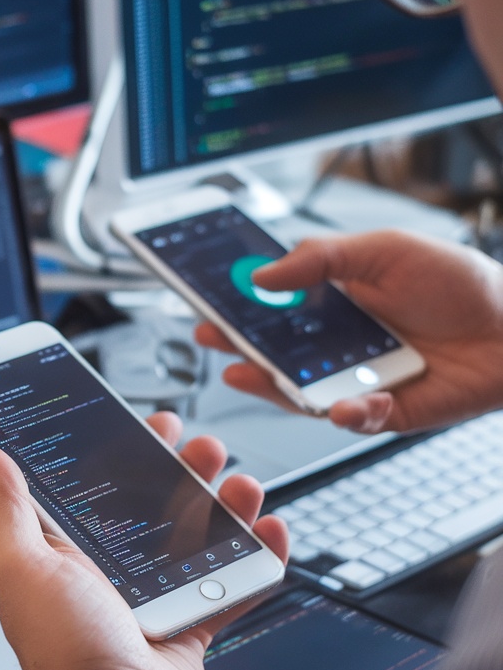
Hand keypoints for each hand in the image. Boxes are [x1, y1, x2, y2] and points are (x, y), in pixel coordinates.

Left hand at [0, 412, 287, 669]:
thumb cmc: (65, 650)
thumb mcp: (20, 569)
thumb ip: (6, 511)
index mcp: (70, 555)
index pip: (99, 487)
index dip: (126, 452)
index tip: (149, 425)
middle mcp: (113, 572)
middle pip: (159, 504)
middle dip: (187, 469)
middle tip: (204, 448)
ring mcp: (157, 598)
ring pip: (203, 536)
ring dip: (230, 505)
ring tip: (244, 487)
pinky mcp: (192, 623)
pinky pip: (235, 583)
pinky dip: (260, 556)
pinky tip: (271, 531)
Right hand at [196, 229, 502, 434]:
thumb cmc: (461, 283)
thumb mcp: (385, 250)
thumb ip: (322, 258)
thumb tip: (265, 274)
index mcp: (337, 301)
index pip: (275, 306)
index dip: (240, 307)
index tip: (208, 302)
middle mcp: (342, 344)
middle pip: (278, 353)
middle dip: (240, 347)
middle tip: (213, 339)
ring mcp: (361, 380)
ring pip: (304, 393)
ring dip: (274, 387)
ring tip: (249, 372)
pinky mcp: (387, 412)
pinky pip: (354, 420)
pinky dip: (347, 413)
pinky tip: (345, 401)